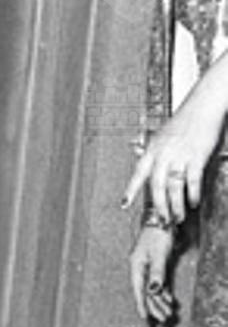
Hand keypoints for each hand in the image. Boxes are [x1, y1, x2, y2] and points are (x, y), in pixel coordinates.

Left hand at [123, 90, 226, 226]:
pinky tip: (193, 203)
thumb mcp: (163, 135)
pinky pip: (192, 180)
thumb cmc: (184, 121)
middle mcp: (163, 154)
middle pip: (156, 186)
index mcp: (152, 149)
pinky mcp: (196, 156)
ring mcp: (179, 156)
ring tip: (178, 217)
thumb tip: (150, 166)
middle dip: (159, 206)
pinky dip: (192, 194)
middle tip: (162, 220)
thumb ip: (156, 152)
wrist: (202, 106)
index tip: (124, 205)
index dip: (131, 191)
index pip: (138, 174)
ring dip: (176, 205)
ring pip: (173, 187)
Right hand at [128, 223, 178, 326]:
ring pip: (153, 288)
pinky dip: (164, 292)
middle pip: (146, 292)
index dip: (142, 304)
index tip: (145, 318)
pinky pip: (158, 283)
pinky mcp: (155, 265)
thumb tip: (153, 291)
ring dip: (161, 301)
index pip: (139, 289)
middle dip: (155, 306)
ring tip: (169, 314)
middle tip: (164, 320)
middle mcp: (140, 268)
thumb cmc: (158, 235)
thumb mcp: (158, 254)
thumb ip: (156, 273)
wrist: (162, 220)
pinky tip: (169, 300)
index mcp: (136, 266)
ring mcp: (147, 267)